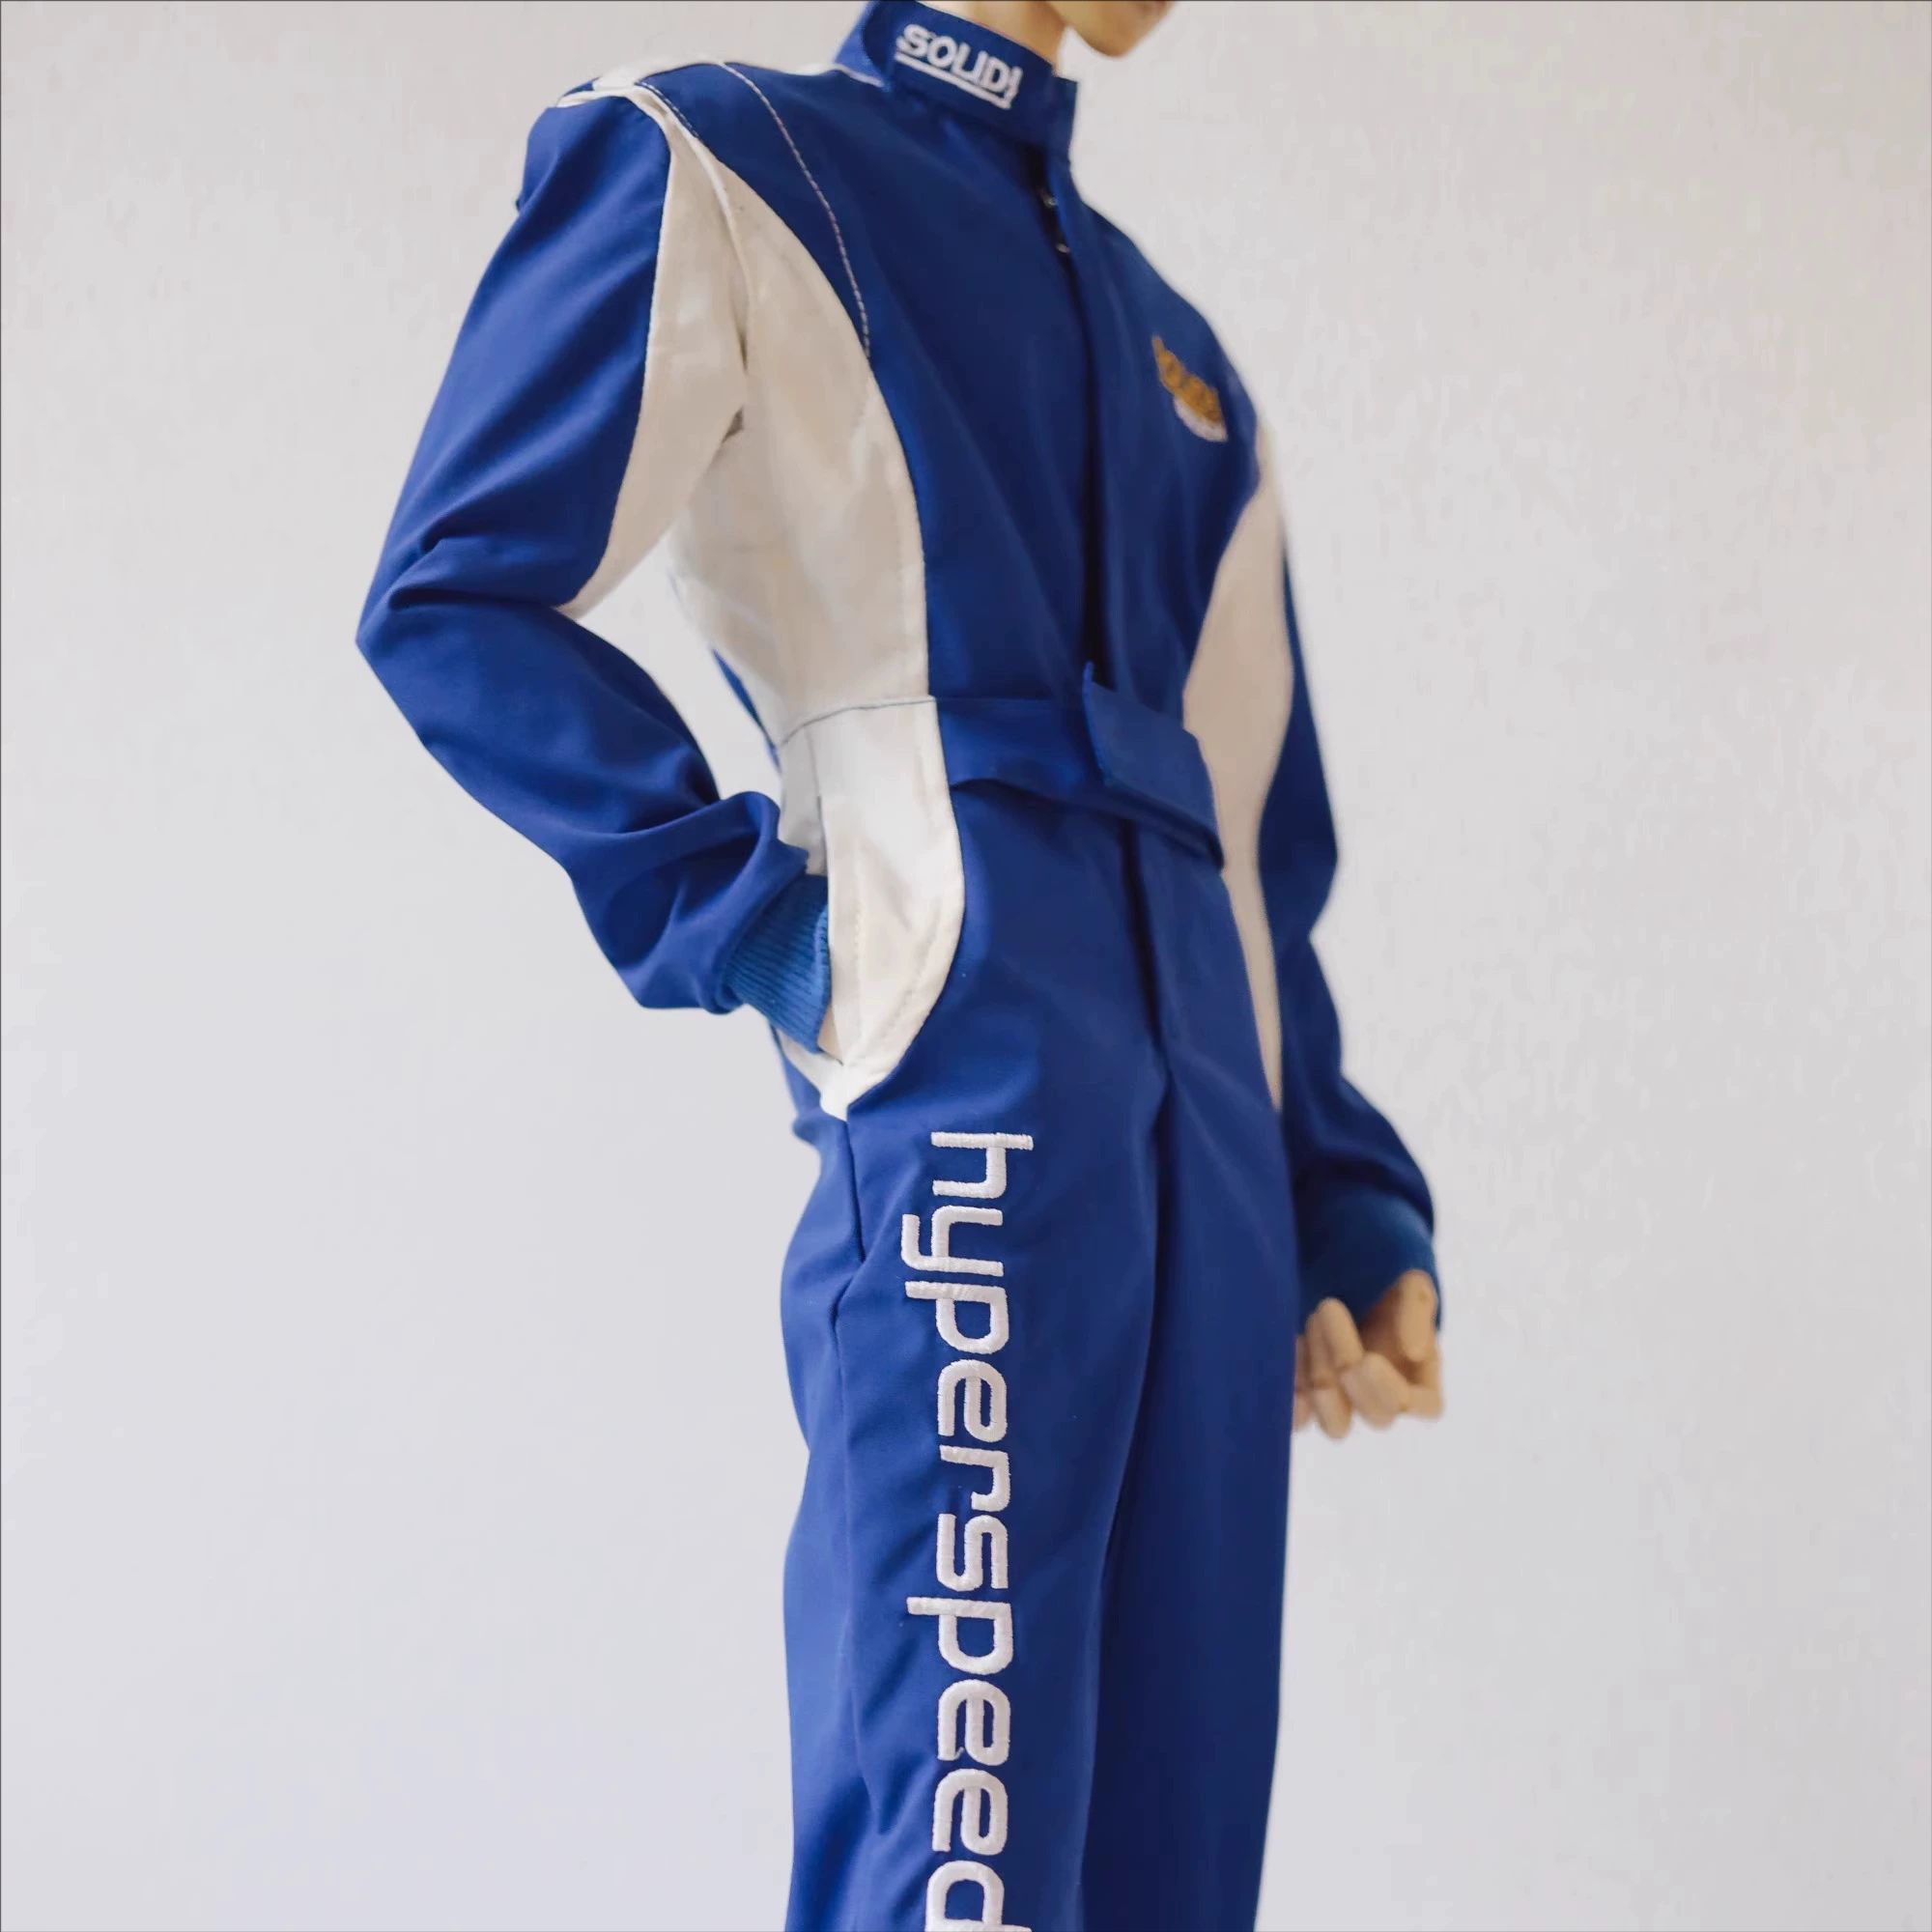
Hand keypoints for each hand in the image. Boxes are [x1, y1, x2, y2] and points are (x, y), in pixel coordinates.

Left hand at [1294, 1270, 1441, 1437]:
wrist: (1349, 1293)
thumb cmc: (1389, 1294)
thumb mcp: (1412, 1288)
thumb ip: (1418, 1311)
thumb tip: (1415, 1351)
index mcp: (1423, 1382)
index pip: (1424, 1406)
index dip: (1393, 1389)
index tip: (1368, 1359)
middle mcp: (1387, 1402)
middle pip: (1377, 1416)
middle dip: (1349, 1365)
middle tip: (1327, 1312)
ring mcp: (1350, 1407)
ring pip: (1337, 1425)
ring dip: (1321, 1380)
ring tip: (1312, 1323)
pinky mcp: (1314, 1404)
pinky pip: (1302, 1420)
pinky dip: (1292, 1399)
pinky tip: (1289, 1354)